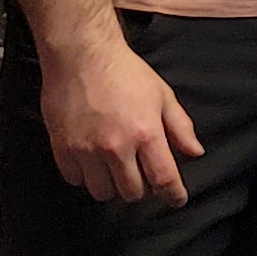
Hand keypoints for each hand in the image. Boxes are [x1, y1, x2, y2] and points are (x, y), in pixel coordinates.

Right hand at [41, 38, 202, 205]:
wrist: (81, 56)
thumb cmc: (125, 73)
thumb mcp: (162, 95)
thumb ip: (180, 127)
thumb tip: (195, 153)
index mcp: (146, 133)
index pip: (164, 179)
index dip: (173, 195)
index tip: (176, 199)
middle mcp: (116, 147)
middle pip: (132, 193)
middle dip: (143, 189)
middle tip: (143, 174)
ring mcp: (86, 150)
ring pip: (103, 192)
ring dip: (113, 186)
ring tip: (116, 168)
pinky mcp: (62, 148)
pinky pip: (75, 180)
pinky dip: (86, 177)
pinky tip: (93, 161)